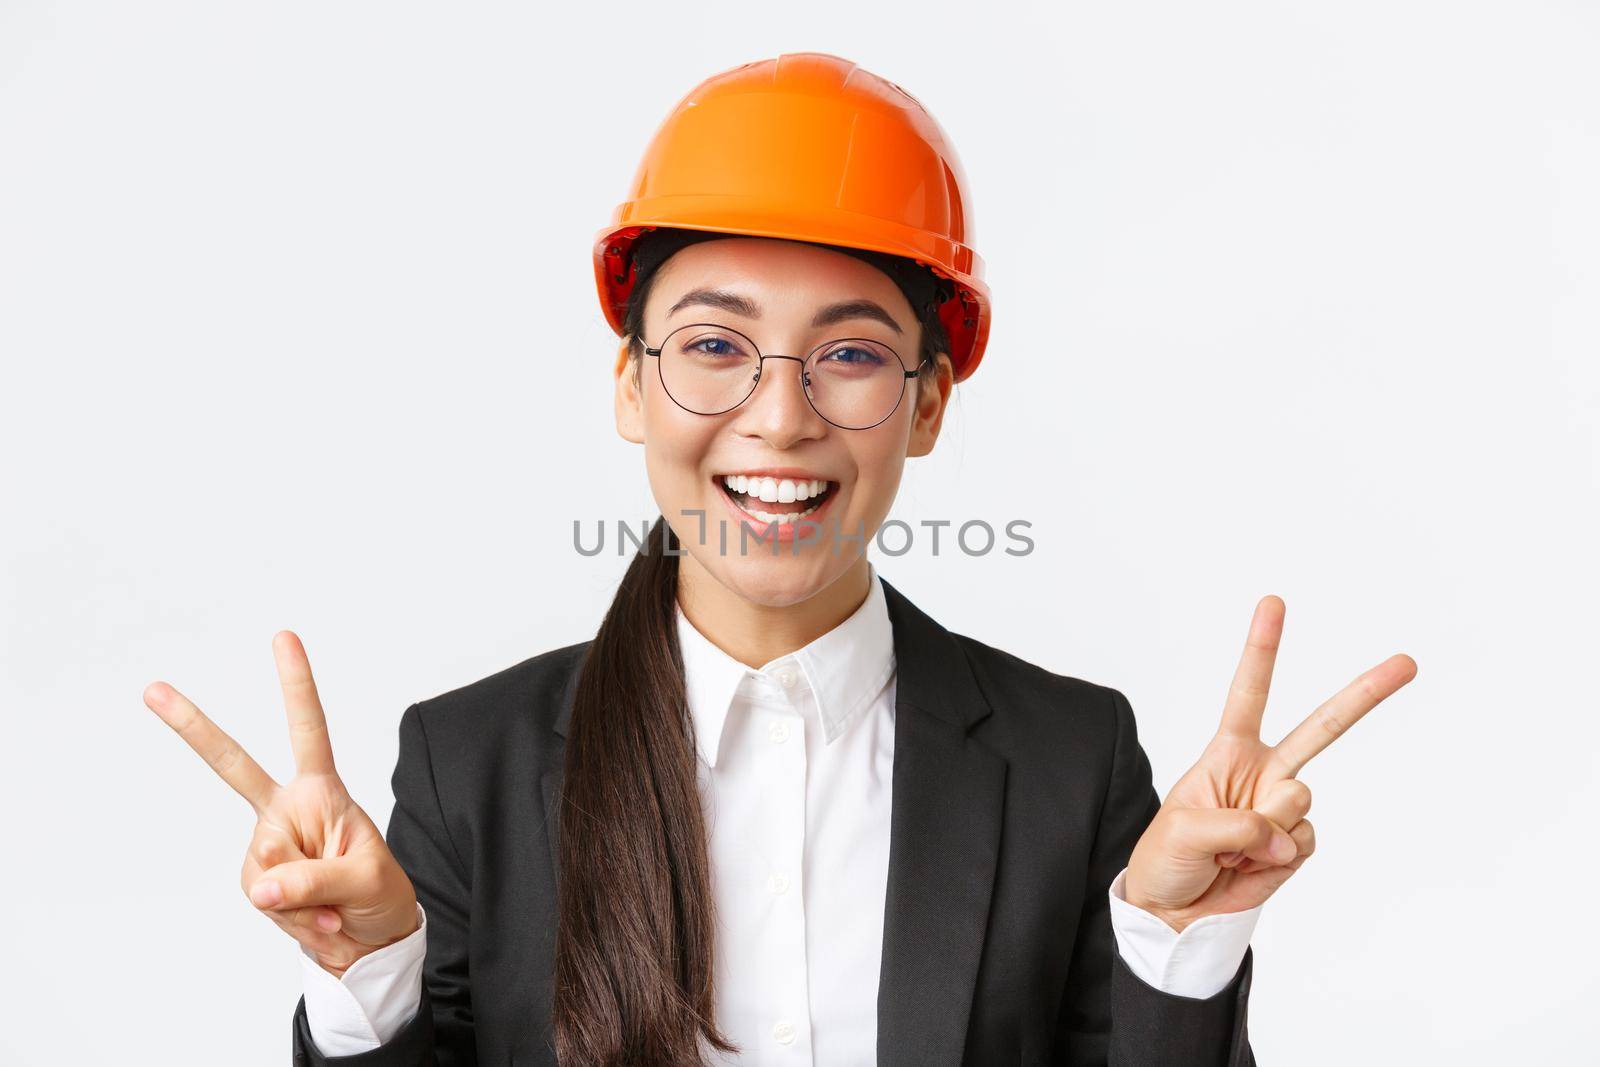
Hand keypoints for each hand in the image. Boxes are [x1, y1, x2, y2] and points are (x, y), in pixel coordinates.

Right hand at [144, 631, 419, 975]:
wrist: (371, 938)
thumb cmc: (380, 897)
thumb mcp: (366, 882)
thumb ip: (316, 881)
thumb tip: (262, 890)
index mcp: (323, 791)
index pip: (309, 731)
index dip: (297, 685)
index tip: (283, 637)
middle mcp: (288, 809)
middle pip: (233, 766)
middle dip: (193, 728)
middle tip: (152, 689)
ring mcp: (268, 844)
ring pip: (266, 872)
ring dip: (305, 903)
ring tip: (335, 906)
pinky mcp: (258, 881)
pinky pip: (266, 902)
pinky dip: (297, 922)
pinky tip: (320, 921)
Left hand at [1124, 596, 1416, 931]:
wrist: (1174, 912)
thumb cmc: (1166, 859)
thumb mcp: (1182, 829)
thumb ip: (1239, 823)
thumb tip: (1286, 831)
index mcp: (1228, 752)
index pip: (1249, 692)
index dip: (1263, 648)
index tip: (1274, 602)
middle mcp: (1264, 772)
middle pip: (1322, 727)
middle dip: (1365, 694)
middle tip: (1407, 662)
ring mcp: (1284, 807)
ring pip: (1299, 798)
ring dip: (1262, 829)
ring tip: (1230, 849)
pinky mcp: (1296, 844)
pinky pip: (1302, 841)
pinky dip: (1274, 858)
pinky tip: (1249, 866)